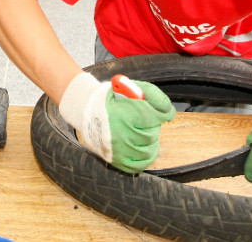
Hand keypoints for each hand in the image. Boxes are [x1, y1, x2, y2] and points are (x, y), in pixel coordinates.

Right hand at [59, 72, 175, 173]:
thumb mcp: (126, 88)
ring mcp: (119, 150)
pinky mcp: (118, 161)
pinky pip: (142, 163)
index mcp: (123, 114)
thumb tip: (167, 111)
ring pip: (150, 149)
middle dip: (152, 124)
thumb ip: (148, 94)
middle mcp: (121, 134)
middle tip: (144, 119)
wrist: (85, 112)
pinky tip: (142, 145)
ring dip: (150, 139)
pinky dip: (146, 155)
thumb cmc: (109, 99)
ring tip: (141, 130)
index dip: (164, 112)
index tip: (165, 112)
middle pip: (152, 132)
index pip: (155, 116)